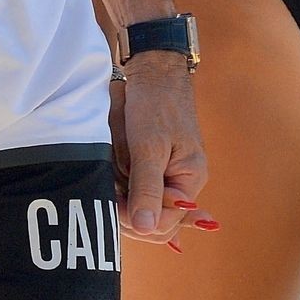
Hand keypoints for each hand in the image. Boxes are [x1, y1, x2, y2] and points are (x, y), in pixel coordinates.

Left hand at [110, 53, 214, 246]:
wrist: (151, 72)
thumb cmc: (156, 105)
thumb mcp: (149, 147)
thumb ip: (147, 189)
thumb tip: (146, 228)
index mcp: (189, 181)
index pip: (164, 224)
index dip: (137, 220)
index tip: (113, 204)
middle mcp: (178, 184)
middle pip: (150, 220)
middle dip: (127, 205)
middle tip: (110, 182)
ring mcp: (161, 176)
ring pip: (135, 204)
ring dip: (120, 190)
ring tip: (115, 161)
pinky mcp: (146, 167)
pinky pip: (129, 186)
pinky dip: (117, 178)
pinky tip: (113, 165)